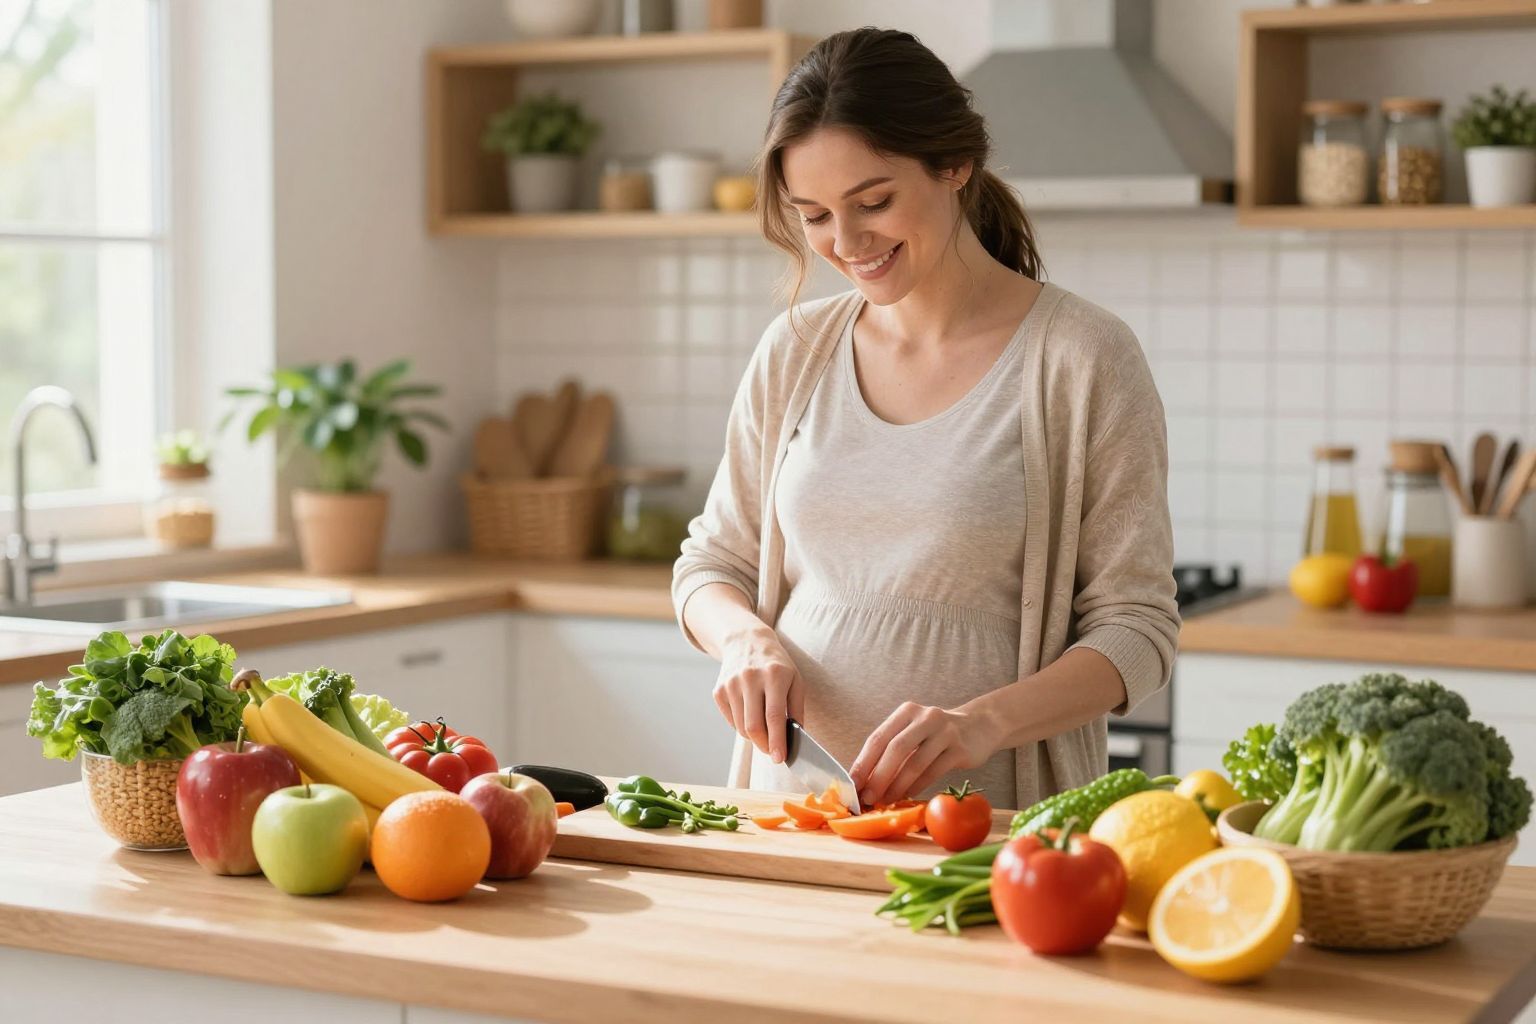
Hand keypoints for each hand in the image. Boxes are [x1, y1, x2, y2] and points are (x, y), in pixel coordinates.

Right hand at [713, 626, 804, 763]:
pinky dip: (742, 726)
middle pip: (753, 726)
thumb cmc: (777, 665)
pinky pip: (731, 721)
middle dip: (764, 745)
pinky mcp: (719, 691)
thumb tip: (795, 739)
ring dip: (754, 736)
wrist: (746, 641)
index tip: (779, 759)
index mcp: (774, 675)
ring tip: (764, 729)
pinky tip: (750, 714)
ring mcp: (731, 684)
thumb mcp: (795, 680)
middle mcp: (750, 678)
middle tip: (772, 751)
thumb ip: (797, 710)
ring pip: (741, 727)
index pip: (773, 716)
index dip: (777, 741)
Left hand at [850, 702, 996, 807]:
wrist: (979, 727)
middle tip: (867, 797)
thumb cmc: (936, 735)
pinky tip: (907, 796)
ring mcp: (945, 732)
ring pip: (915, 763)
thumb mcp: (914, 731)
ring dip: (897, 786)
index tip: (851, 784)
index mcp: (907, 711)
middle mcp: (925, 717)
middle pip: (895, 749)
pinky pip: (934, 771)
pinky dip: (917, 786)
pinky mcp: (960, 749)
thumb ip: (892, 749)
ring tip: (885, 800)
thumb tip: (864, 780)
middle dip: (878, 776)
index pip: (878, 737)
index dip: (863, 762)